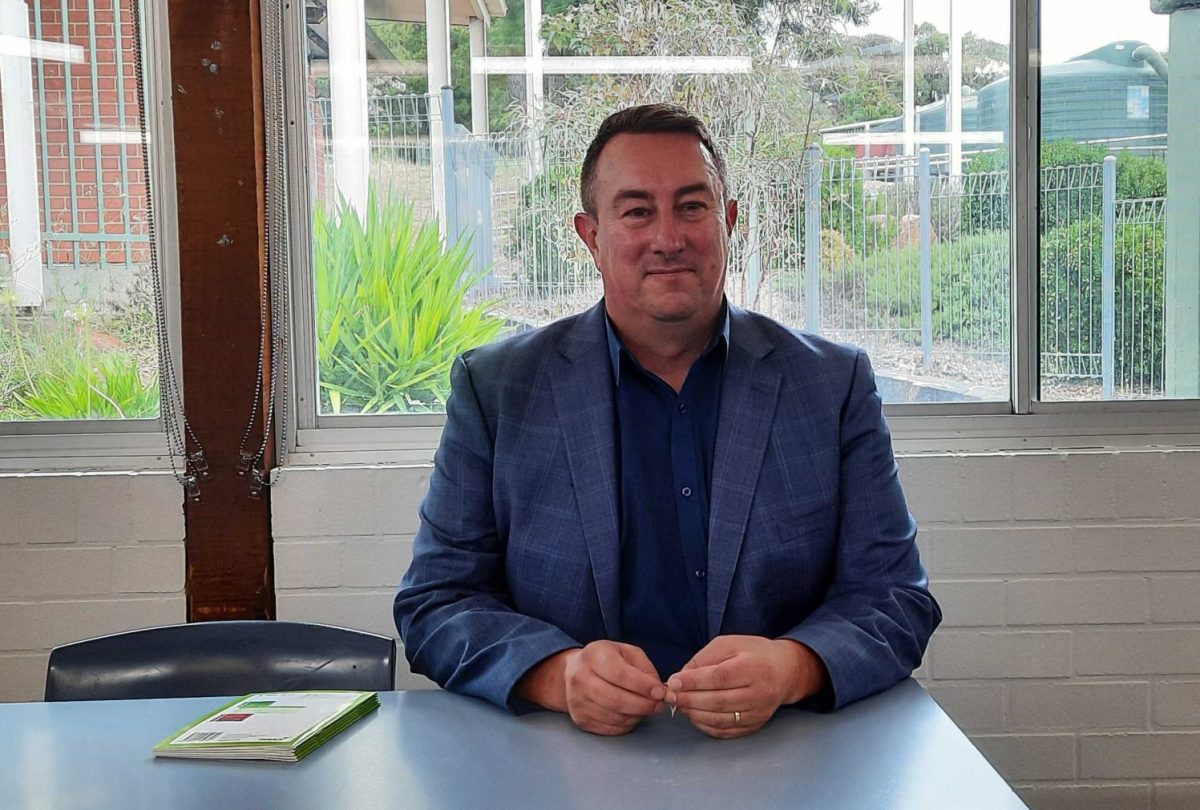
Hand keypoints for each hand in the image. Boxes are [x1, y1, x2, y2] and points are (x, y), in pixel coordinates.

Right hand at [516, 641, 665, 735]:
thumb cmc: (607, 660)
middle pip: (616, 700)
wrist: (576, 671)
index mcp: (593, 656)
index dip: (643, 686)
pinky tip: (632, 715)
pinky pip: (610, 728)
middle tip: (658, 705)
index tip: (660, 692)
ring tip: (646, 709)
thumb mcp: (627, 653)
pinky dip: (627, 724)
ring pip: (614, 717)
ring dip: (637, 716)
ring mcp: (578, 701)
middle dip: (643, 705)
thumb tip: (659, 692)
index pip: (620, 674)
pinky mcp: (580, 719)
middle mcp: (581, 678)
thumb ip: (645, 669)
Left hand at [664, 636, 826, 738]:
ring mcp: (759, 712)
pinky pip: (727, 731)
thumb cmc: (753, 653)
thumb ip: (704, 658)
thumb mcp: (729, 644)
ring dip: (695, 714)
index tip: (673, 682)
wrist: (785, 671)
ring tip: (679, 705)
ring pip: (721, 719)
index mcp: (754, 667)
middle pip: (718, 701)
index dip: (693, 682)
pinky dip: (706, 726)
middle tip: (670, 697)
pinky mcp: (756, 724)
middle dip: (689, 700)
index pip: (719, 678)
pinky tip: (694, 716)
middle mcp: (760, 692)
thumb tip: (680, 678)